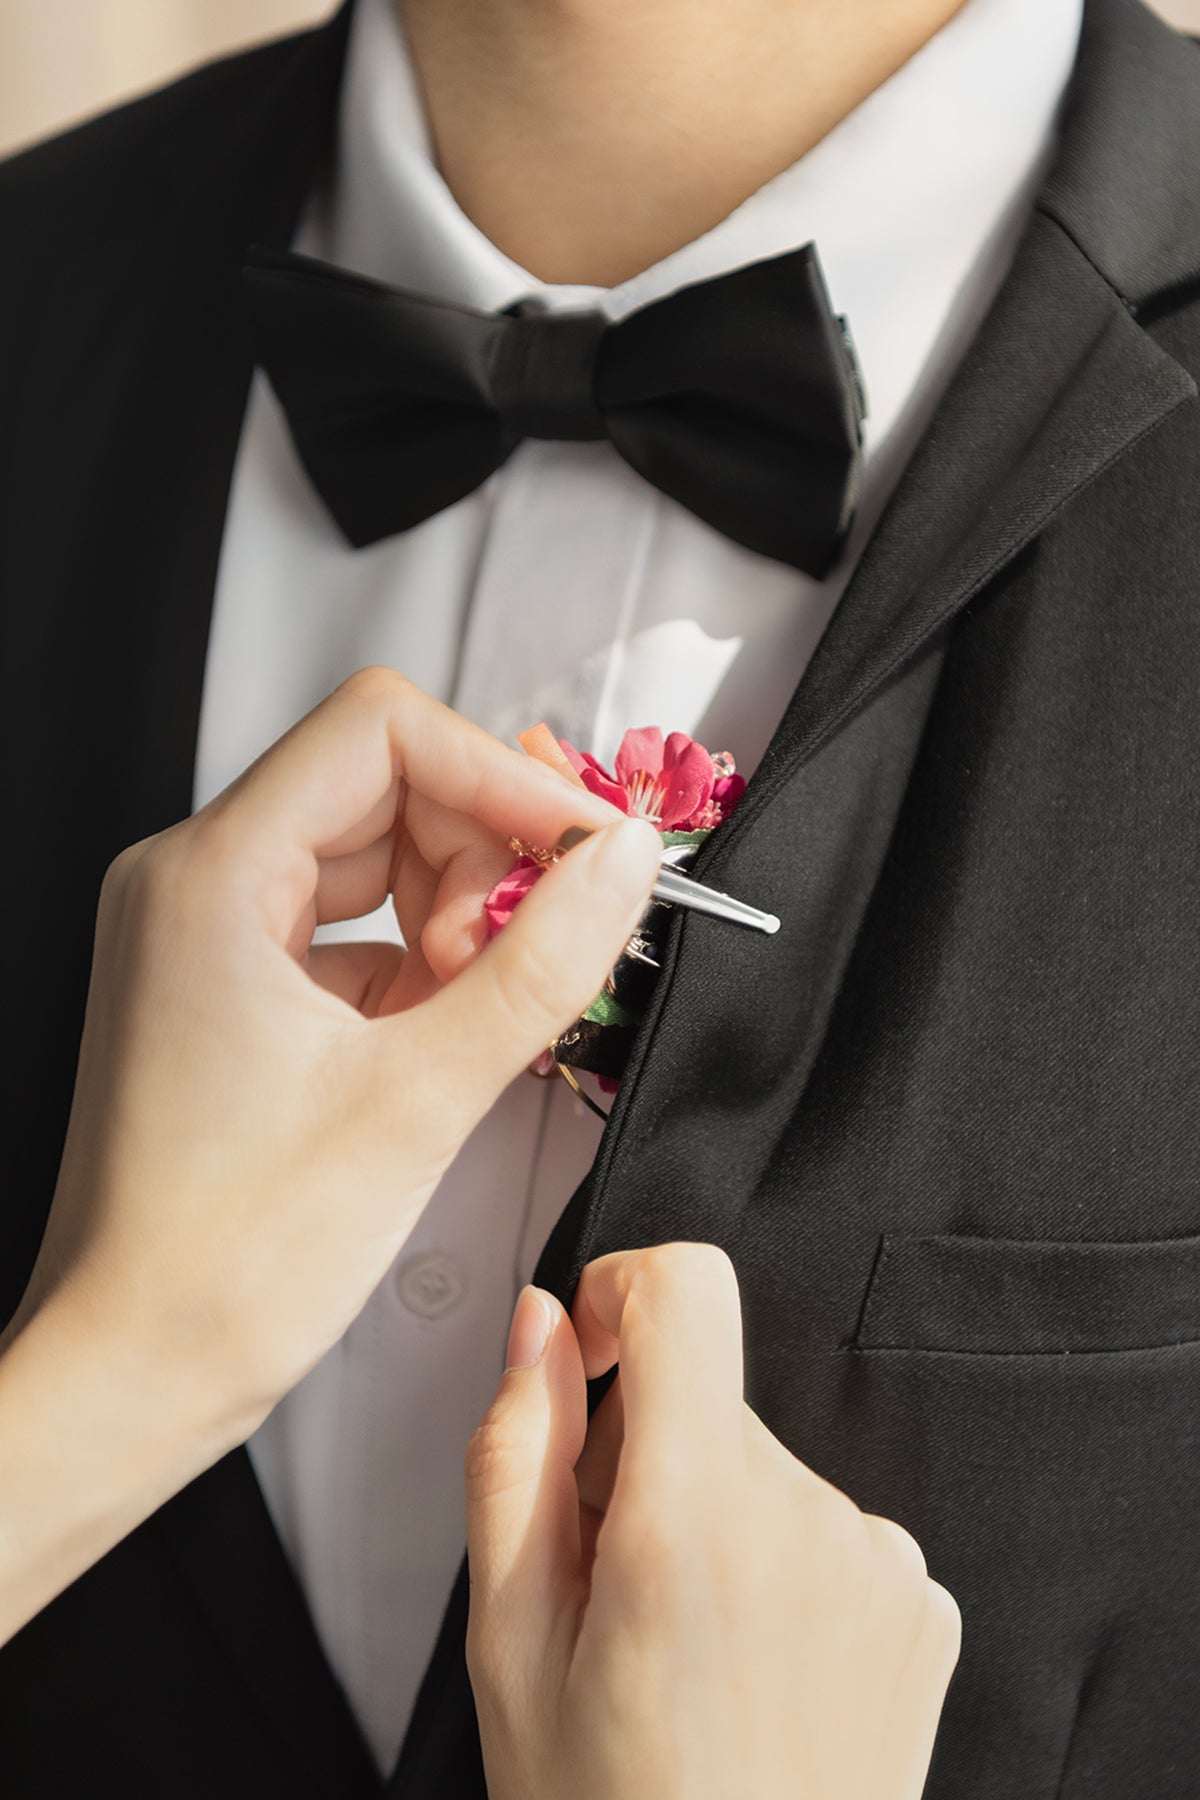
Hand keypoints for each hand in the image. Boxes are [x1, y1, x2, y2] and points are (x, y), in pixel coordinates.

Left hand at [9, 667, 660, 1438]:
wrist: (131, 1370)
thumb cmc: (224, 1260)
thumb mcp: (418, 1099)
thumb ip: (540, 963)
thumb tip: (621, 862)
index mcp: (210, 877)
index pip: (381, 731)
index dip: (500, 775)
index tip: (584, 847)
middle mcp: (193, 883)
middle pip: (383, 785)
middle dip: (482, 857)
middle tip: (538, 952)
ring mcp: (206, 933)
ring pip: (374, 856)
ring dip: (457, 914)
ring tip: (483, 1010)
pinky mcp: (229, 986)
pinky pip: (349, 927)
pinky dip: (419, 964)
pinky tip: (448, 1036)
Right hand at [465, 1244, 960, 1799]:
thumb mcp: (509, 1643)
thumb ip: (516, 1453)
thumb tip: (540, 1323)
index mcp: (695, 1519)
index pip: (688, 1288)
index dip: (622, 1294)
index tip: (591, 1366)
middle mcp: (810, 1521)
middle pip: (709, 1393)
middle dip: (644, 1456)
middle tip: (611, 1588)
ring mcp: (882, 1563)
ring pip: (763, 1465)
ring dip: (712, 1519)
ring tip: (683, 1649)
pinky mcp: (921, 1601)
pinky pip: (828, 1526)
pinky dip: (780, 1568)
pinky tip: (751, 1670)